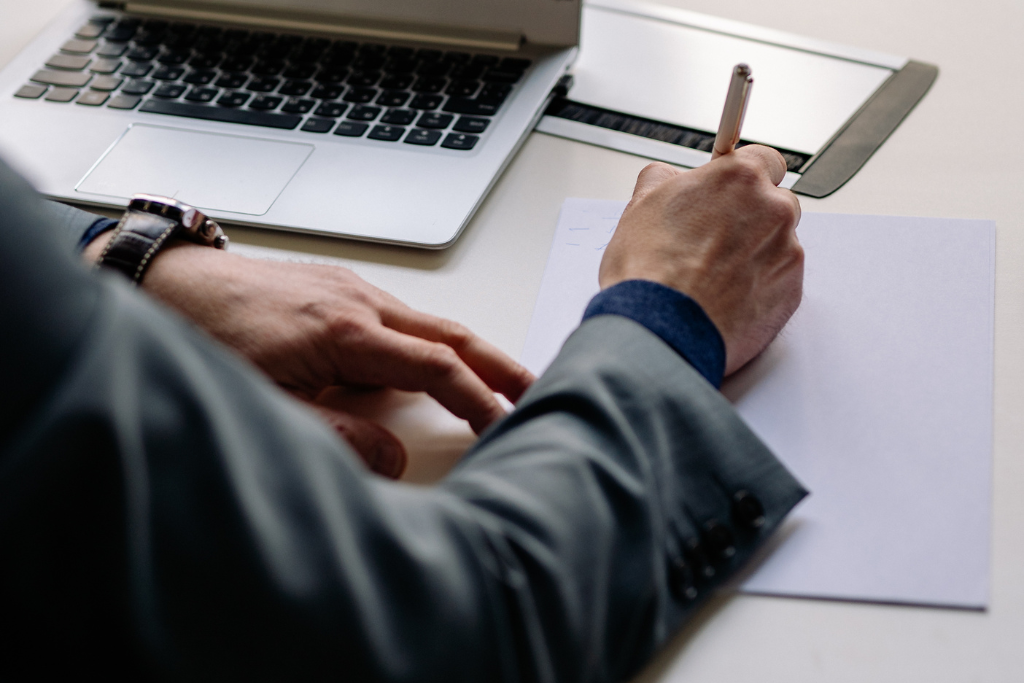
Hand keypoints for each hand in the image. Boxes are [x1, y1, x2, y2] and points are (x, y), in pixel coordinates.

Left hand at [84, 233, 534, 474]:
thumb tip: (394, 459)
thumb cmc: (211, 340)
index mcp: (347, 333)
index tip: (506, 424)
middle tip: (537, 388)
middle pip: (452, 334)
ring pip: (429, 323)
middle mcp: (360, 301)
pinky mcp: (339, 287)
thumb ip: (338, 436)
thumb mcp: (270, 406)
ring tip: (496, 382)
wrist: (170, 285)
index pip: (437, 367)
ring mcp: (352, 288)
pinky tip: (429, 363)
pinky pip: (401, 317)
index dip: (478, 399)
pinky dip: (432, 341)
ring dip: (469, 351)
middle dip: (500, 364)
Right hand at [599, 145, 803, 375]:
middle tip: (714, 240)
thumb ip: (663, 179)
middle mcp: (773, 210)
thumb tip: (666, 178)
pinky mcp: (792, 291)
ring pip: (779, 243)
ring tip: (714, 275)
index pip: (765, 159)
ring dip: (755, 253)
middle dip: (752, 217)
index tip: (732, 191)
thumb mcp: (640, 206)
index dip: (745, 178)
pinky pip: (781, 279)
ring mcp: (787, 252)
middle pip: (776, 202)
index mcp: (739, 178)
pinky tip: (726, 296)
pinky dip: (760, 285)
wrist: (662, 330)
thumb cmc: (650, 273)